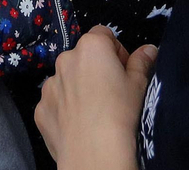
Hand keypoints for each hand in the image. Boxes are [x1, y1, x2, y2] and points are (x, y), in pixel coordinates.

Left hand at [35, 27, 153, 169]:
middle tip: (110, 94)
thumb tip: (149, 49)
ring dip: (77, 89)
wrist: (94, 153)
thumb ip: (142, 62)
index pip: (104, 35)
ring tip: (93, 114)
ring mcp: (49, 85)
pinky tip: (77, 126)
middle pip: (82, 57)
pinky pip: (54, 103)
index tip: (123, 72)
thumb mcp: (139, 85)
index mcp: (91, 47)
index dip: (116, 52)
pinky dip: (64, 110)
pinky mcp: (39, 109)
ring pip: (66, 80)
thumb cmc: (121, 113)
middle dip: (94, 70)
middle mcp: (65, 59)